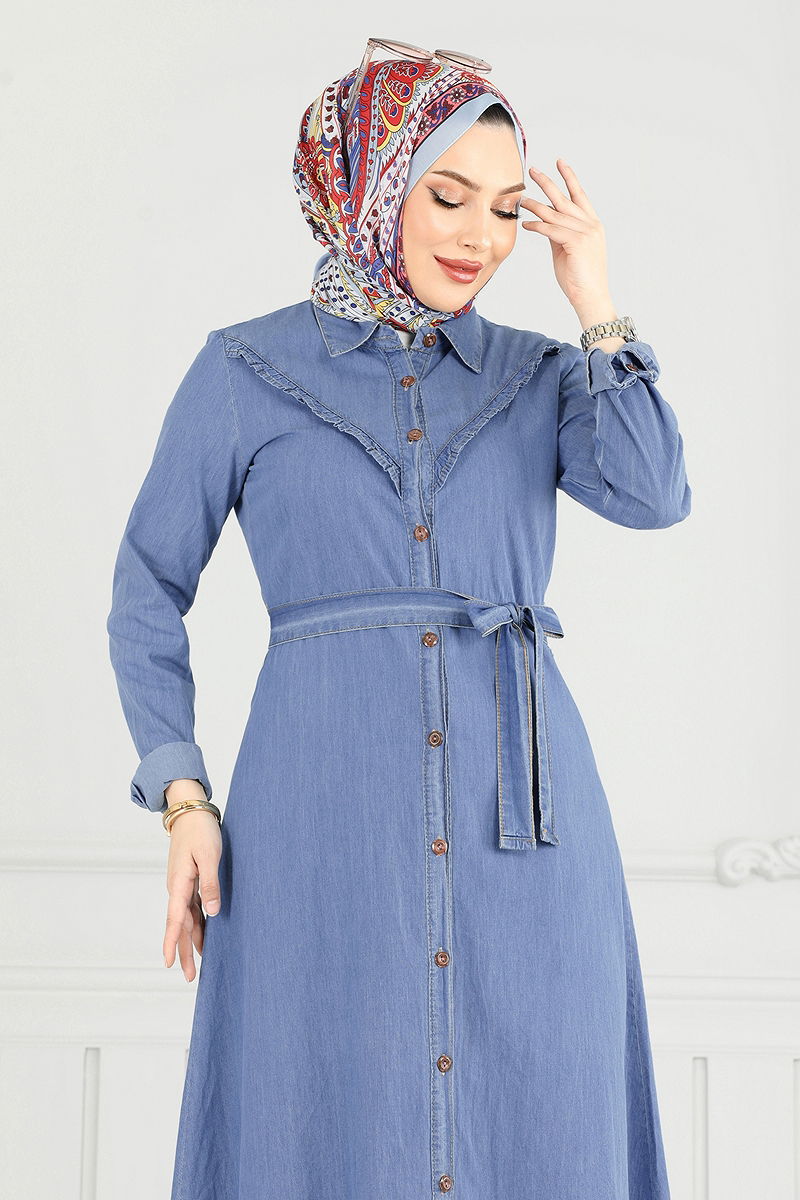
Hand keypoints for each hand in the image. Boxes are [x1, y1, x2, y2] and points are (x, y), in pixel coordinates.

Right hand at [163, 809, 221, 981]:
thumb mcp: (210, 855)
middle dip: (183, 952)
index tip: (168, 964)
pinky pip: (191, 909)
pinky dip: (196, 925)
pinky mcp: (189, 881)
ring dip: (191, 941)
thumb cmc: (201, 831)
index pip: (175, 919)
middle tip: (190, 977)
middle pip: (180, 926)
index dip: (172, 943)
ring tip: (197, 965)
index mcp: (180, 883)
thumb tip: (212, 911)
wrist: (190, 811)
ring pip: (186, 920)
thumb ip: (210, 883)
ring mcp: (182, 885)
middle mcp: (178, 888)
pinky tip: (203, 936)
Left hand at [520, 159, 615, 322]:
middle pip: (565, 198)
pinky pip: (551, 229)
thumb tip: (544, 223)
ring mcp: (585, 232)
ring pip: (555, 213)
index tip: (560, 162)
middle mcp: (591, 225)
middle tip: (533, 170)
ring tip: (522, 199)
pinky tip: (526, 224)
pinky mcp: (576, 242)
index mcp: (592, 225)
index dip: (569, 178)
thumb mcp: (567, 250)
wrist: (590, 297)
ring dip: (536, 205)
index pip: (579, 196)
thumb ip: (559, 234)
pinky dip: (537, 226)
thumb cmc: (579, 278)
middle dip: (548, 182)